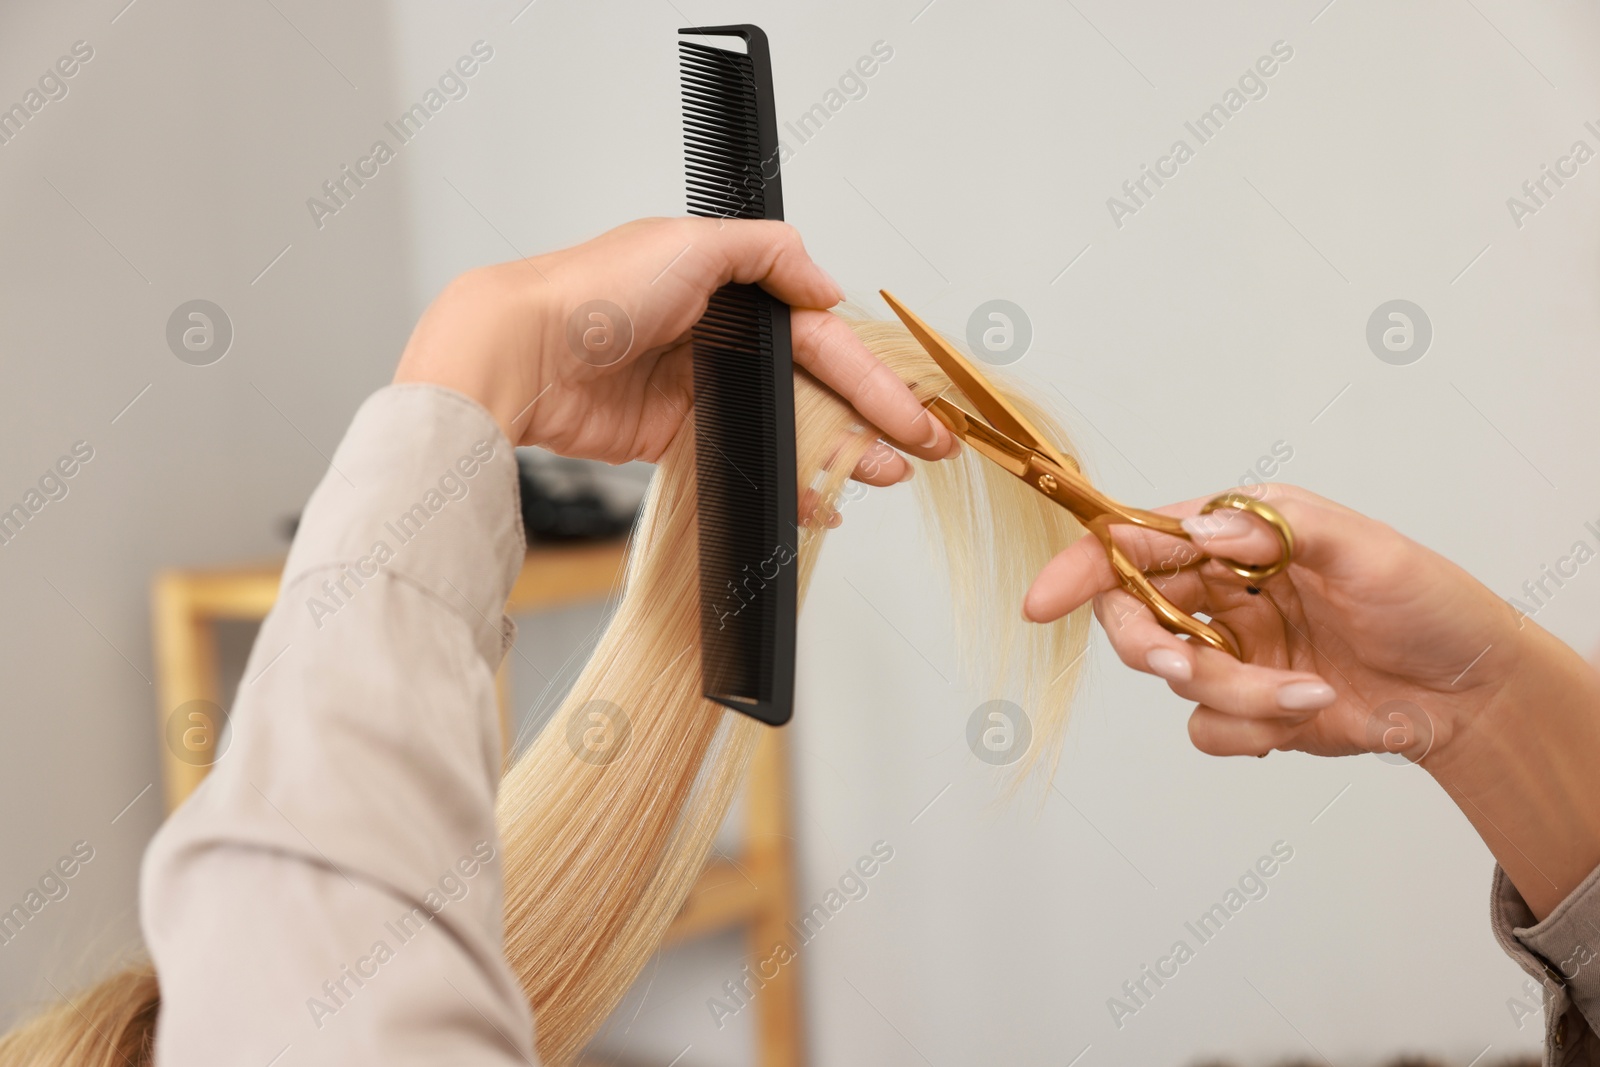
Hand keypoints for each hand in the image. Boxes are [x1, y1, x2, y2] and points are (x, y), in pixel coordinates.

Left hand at [393, 217, 956, 486]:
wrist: (520, 355)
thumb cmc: (592, 290)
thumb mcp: (693, 242)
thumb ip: (771, 256)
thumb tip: (828, 287)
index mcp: (726, 283)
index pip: (818, 334)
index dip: (872, 373)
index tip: (913, 411)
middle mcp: (716, 333)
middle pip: (812, 383)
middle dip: (869, 418)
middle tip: (918, 451)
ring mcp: (697, 387)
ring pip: (784, 424)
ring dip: (835, 451)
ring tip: (878, 477)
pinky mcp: (671, 434)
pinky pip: (740, 458)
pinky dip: (781, 479)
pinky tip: (818, 499)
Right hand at [1022, 484, 1522, 761]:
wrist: (1470, 694)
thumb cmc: (1428, 603)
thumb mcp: (1365, 549)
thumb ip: (1277, 532)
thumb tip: (1202, 532)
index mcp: (1238, 535)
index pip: (1139, 542)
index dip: (1084, 568)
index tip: (1045, 601)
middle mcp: (1220, 589)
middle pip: (1132, 615)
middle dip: (1150, 645)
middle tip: (1182, 664)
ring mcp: (1228, 651)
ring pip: (1175, 679)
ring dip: (1236, 694)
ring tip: (1311, 692)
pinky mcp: (1244, 708)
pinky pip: (1206, 730)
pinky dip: (1252, 729)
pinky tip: (1307, 714)